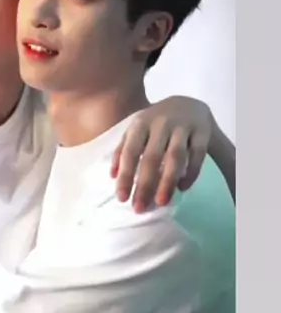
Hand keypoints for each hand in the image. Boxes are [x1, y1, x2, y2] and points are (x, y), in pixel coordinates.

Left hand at [111, 96, 212, 211]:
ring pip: (175, 157)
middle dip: (145, 184)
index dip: (125, 175)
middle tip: (140, 208)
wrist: (187, 104)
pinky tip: (183, 188)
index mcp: (140, 124)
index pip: (130, 152)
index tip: (122, 198)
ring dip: (167, 181)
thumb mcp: (136, 131)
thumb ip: (123, 150)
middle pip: (151, 157)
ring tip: (161, 202)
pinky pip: (197, 154)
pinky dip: (191, 172)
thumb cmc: (155, 124)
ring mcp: (182, 126)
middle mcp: (160, 123)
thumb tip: (112, 176)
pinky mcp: (202, 131)